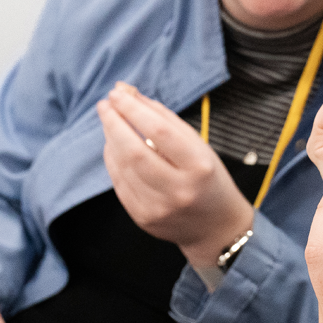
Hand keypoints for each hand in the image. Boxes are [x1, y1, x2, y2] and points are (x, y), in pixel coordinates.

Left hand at [97, 82, 254, 268]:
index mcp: (199, 167)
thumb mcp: (199, 147)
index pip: (159, 131)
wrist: (217, 228)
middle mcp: (179, 190)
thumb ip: (165, 119)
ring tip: (111, 123)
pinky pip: (119, 183)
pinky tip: (114, 148)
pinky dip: (113, 160)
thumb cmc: (209, 180)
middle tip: (105, 105)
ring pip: (122, 166)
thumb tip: (129, 93)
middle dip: (114, 123)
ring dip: (111, 140)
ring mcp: (159, 207)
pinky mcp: (143, 218)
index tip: (118, 93)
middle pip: (134, 150)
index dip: (133, 109)